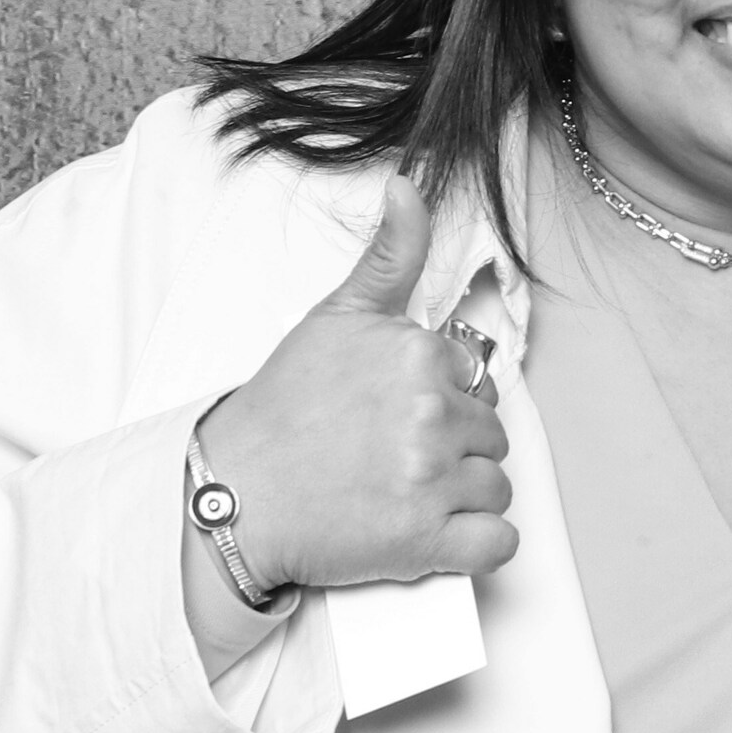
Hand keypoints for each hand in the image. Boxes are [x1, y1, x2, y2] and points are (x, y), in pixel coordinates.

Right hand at [199, 178, 518, 590]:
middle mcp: (431, 415)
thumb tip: (409, 186)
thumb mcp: (334, 319)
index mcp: (419, 357)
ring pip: (496, 487)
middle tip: (392, 458)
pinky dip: (477, 545)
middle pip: (490, 435)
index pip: (474, 381)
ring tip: (403, 493)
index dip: (442, 400)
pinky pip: (498, 544)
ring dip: (462, 495)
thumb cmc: (282, 412)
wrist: (233, 496)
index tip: (398, 415)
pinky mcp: (427, 543)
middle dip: (452, 448)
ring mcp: (431, 481)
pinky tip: (439, 535)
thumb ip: (388, 255)